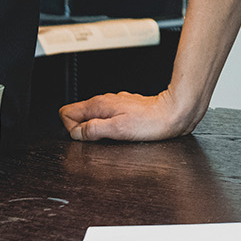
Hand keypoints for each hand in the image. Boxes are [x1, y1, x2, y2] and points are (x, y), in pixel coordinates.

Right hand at [59, 88, 200, 141]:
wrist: (174, 113)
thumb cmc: (151, 122)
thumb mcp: (118, 130)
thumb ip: (94, 130)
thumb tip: (77, 133)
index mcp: (99, 105)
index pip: (66, 112)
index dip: (71, 128)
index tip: (85, 136)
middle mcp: (105, 102)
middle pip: (77, 116)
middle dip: (83, 130)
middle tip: (102, 138)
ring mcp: (114, 105)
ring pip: (92, 117)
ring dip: (96, 129)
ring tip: (113, 136)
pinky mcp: (124, 110)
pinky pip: (106, 118)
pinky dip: (108, 127)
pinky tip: (121, 132)